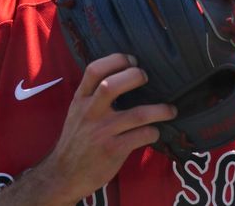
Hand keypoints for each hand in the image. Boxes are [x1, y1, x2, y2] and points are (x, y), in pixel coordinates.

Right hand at [0, 53, 176, 204]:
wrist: (64, 175)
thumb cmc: (77, 139)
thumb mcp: (77, 112)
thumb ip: (94, 95)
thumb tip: (126, 74)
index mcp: (80, 100)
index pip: (94, 70)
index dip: (116, 59)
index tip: (132, 60)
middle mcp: (90, 113)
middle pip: (111, 85)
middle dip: (135, 76)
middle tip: (147, 78)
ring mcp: (102, 132)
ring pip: (138, 114)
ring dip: (160, 110)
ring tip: (171, 110)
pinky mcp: (113, 150)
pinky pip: (142, 136)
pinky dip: (154, 132)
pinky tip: (155, 132)